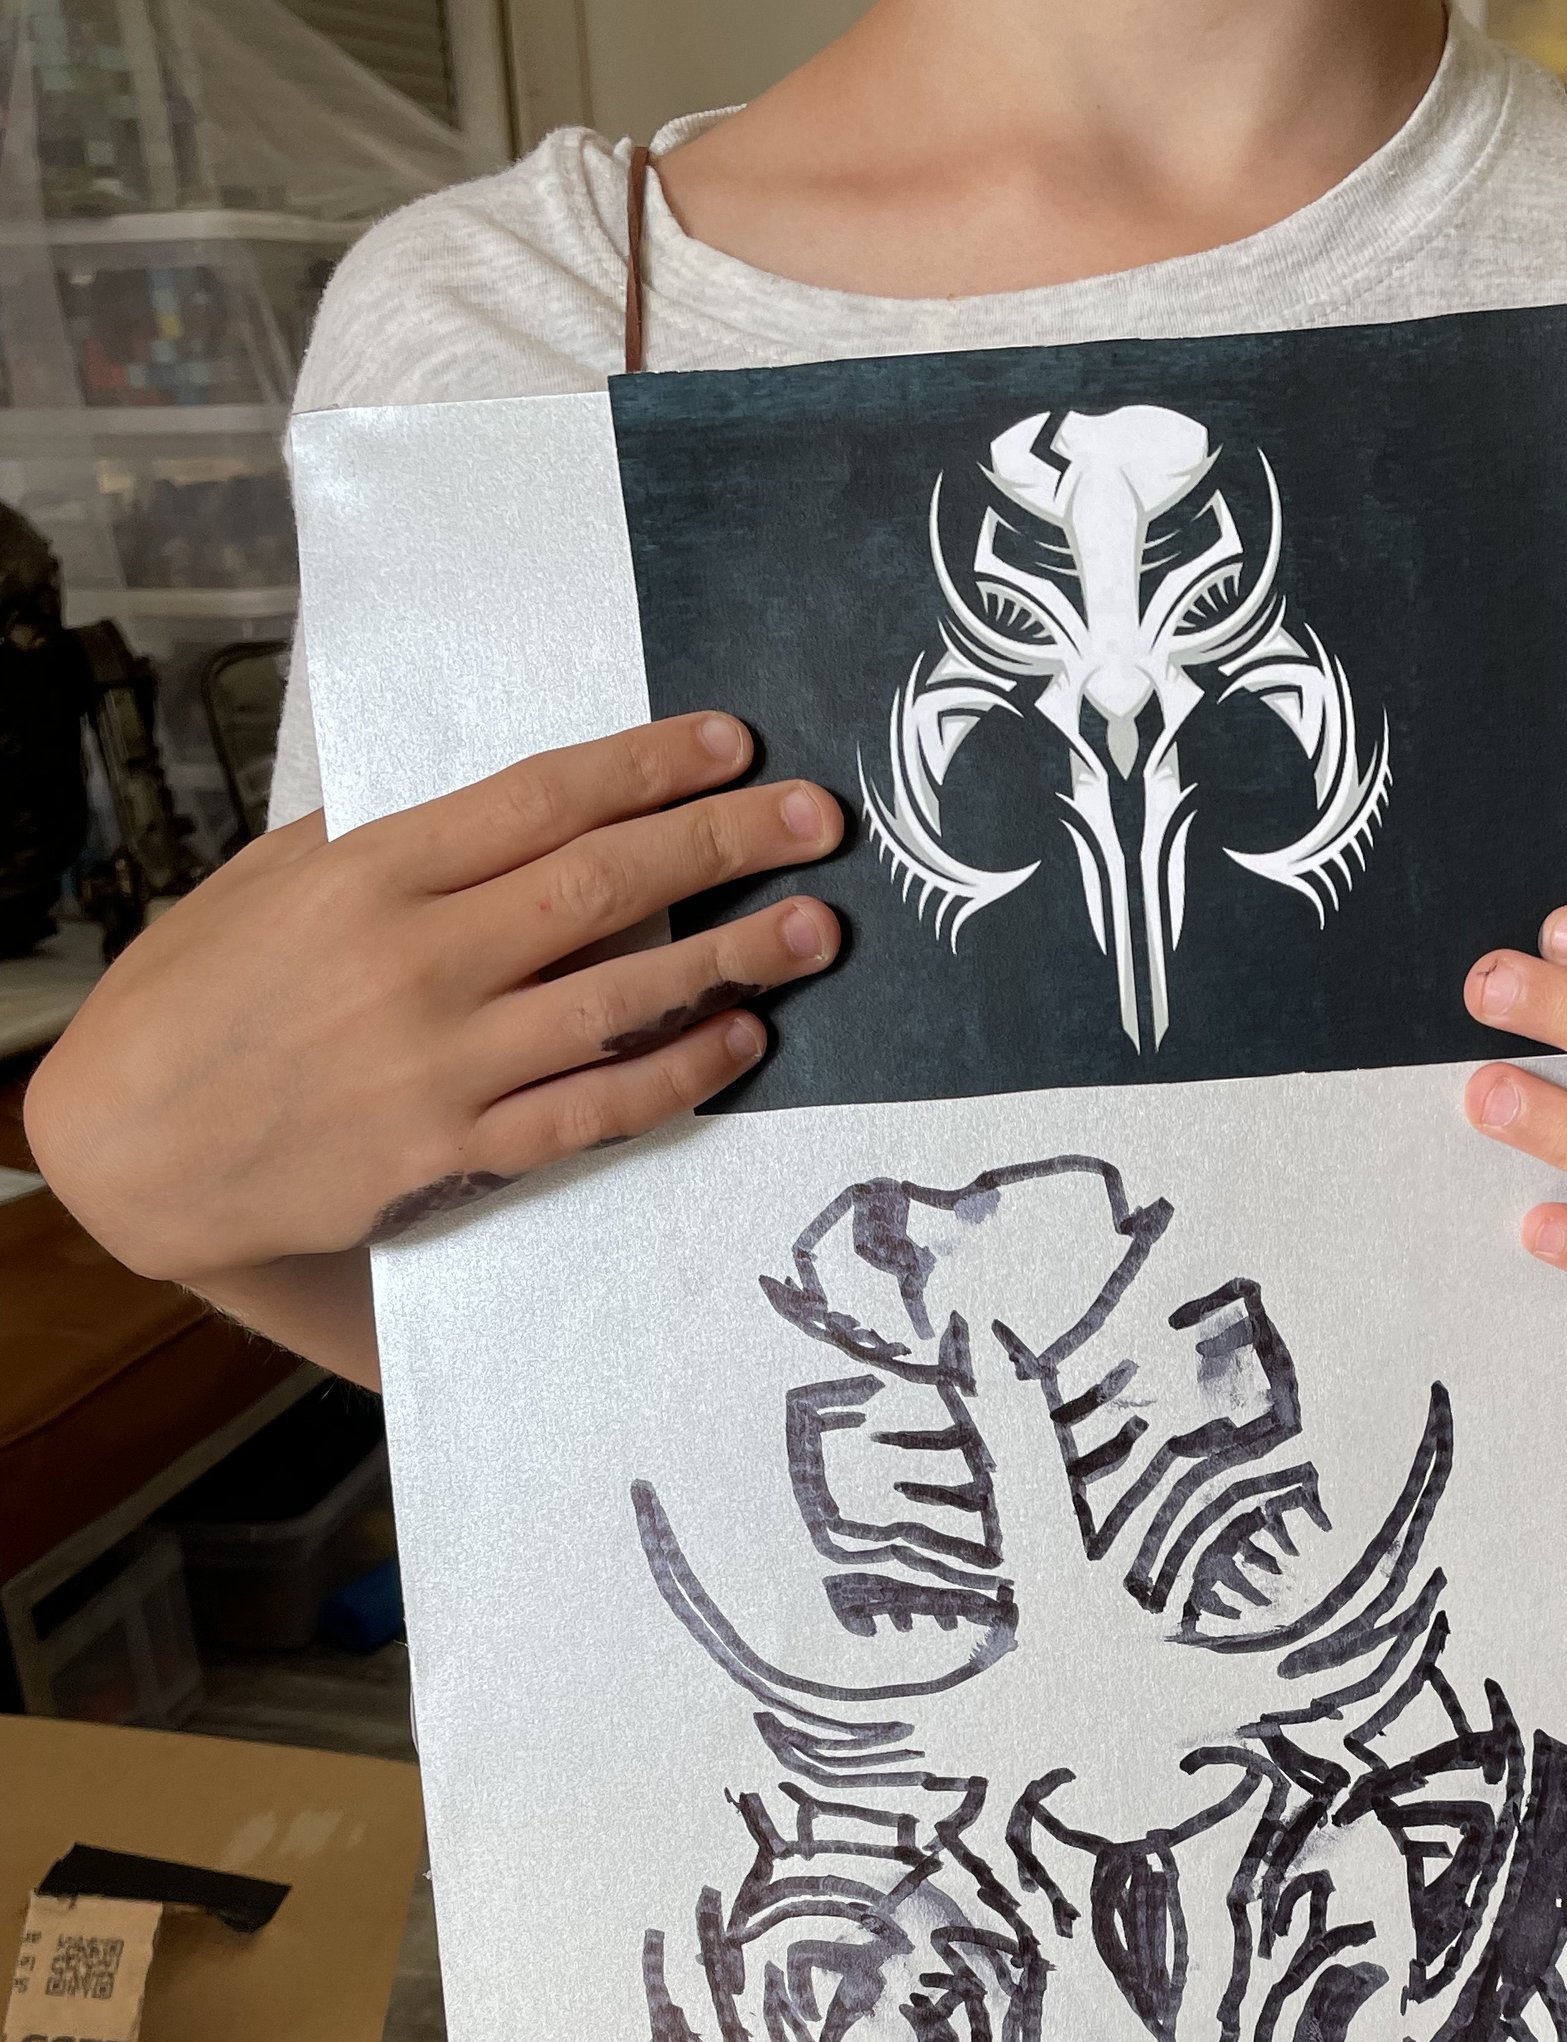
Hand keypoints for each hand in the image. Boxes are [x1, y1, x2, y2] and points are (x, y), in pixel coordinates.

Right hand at [26, 713, 842, 1280]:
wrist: (127, 1144)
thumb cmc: (196, 999)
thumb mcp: (271, 883)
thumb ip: (386, 843)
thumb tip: (501, 809)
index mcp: (370, 873)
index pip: (539, 799)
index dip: (646, 766)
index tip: (731, 743)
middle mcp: (415, 960)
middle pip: (601, 885)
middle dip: (722, 845)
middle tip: (817, 821)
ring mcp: (439, 1062)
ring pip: (618, 1000)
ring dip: (731, 960)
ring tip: (815, 930)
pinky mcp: (451, 1151)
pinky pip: (593, 1111)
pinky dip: (676, 1076)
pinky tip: (739, 1041)